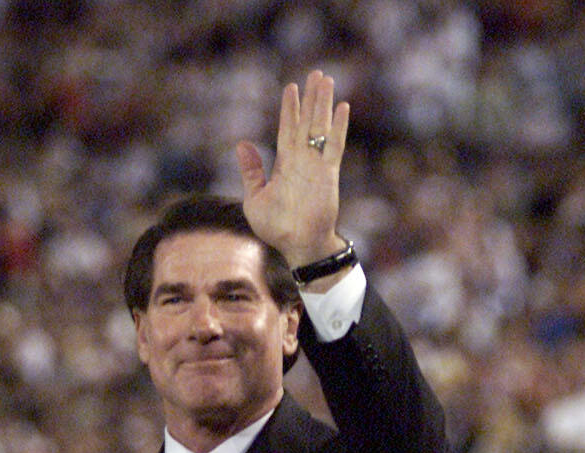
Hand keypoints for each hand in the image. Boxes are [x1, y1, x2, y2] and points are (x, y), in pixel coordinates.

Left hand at [236, 69, 348, 269]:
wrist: (297, 247)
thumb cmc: (276, 228)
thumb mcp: (254, 199)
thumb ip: (252, 171)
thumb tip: (242, 144)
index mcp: (285, 165)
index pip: (287, 129)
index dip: (290, 109)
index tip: (291, 88)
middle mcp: (302, 161)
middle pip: (307, 121)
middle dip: (311, 98)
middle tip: (316, 73)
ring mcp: (316, 166)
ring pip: (320, 126)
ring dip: (323, 104)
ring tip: (326, 80)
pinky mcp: (328, 174)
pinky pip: (334, 145)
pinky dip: (338, 126)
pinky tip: (342, 107)